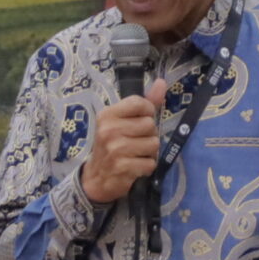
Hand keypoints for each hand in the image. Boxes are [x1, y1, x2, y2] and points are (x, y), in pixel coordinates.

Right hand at [79, 83, 165, 205]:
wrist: (96, 178)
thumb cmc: (112, 145)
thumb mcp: (122, 121)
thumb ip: (144, 103)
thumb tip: (162, 82)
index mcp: (107, 115)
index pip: (139, 103)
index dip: (148, 112)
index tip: (141, 120)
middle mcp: (109, 130)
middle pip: (150, 125)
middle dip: (149, 135)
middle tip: (136, 142)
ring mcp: (115, 149)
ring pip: (153, 144)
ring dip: (149, 152)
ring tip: (135, 155)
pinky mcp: (122, 167)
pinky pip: (150, 163)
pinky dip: (146, 167)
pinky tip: (135, 167)